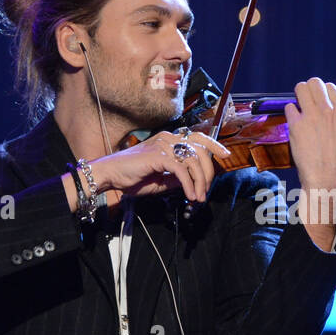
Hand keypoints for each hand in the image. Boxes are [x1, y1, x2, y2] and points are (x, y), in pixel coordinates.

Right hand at [87, 130, 230, 203]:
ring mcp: (162, 145)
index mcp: (168, 140)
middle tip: (207, 190)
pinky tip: (190, 195)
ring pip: (194, 160)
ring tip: (198, 197)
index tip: (225, 155)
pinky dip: (189, 185)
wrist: (109, 176)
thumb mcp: (161, 180)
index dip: (213, 144)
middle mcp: (167, 138)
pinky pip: (182, 170)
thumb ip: (177, 177)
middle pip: (200, 149)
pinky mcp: (158, 156)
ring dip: (200, 182)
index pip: (197, 137)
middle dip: (209, 171)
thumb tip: (194, 181)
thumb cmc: (131, 177)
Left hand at [284, 78, 335, 191]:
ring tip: (300, 102)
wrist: (324, 177)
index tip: (323, 99)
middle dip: (311, 87)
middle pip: (315, 83)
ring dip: (299, 93)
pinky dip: (291, 111)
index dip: (326, 91)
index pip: (331, 87)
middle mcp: (327, 110)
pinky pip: (289, 107)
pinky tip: (294, 119)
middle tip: (309, 97)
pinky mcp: (296, 125)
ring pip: (301, 89)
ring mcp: (310, 116)